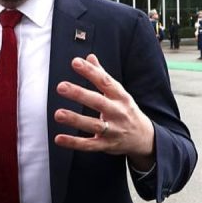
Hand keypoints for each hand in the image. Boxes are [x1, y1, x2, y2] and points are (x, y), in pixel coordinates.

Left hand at [53, 54, 154, 170]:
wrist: (144, 138)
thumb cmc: (126, 111)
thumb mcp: (119, 93)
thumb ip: (102, 75)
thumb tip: (89, 57)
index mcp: (120, 96)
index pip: (105, 81)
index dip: (90, 71)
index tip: (75, 62)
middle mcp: (118, 112)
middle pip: (98, 102)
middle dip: (79, 94)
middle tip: (61, 87)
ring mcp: (113, 130)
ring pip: (93, 124)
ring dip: (75, 119)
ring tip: (58, 114)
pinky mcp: (107, 145)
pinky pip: (89, 145)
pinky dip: (74, 143)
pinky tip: (59, 138)